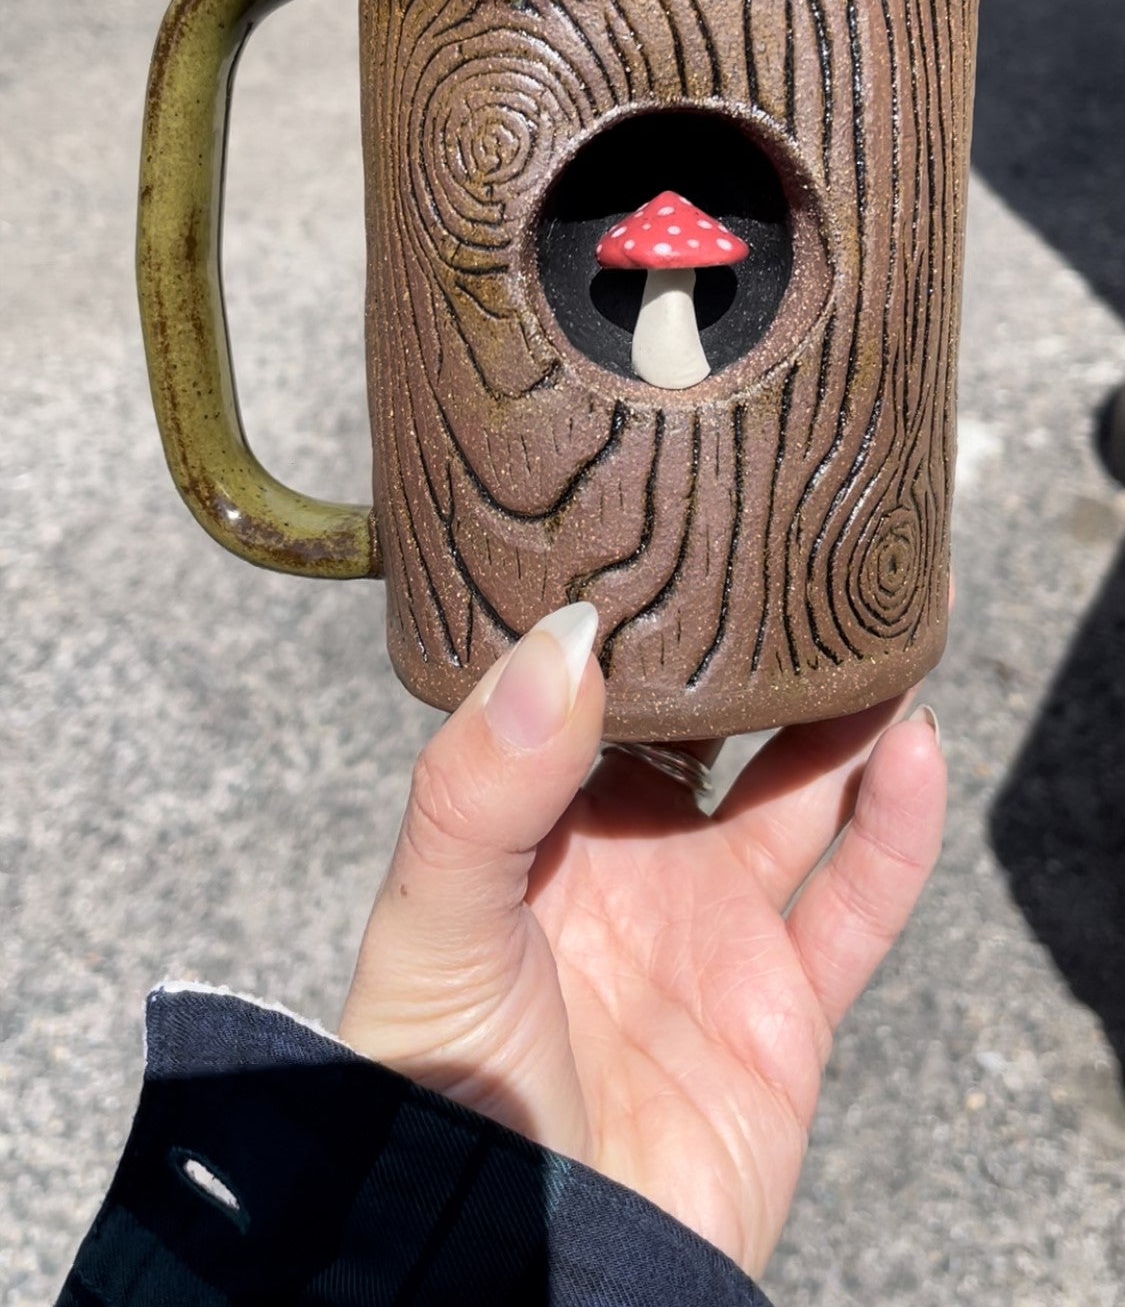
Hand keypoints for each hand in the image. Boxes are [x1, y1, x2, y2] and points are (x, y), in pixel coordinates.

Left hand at [340, 603, 945, 1278]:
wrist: (519, 1269)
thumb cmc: (440, 1097)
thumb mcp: (432, 922)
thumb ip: (484, 782)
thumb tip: (567, 639)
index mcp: (534, 824)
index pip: (589, 689)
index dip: (631, 614)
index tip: (670, 521)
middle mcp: (628, 860)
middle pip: (710, 726)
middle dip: (751, 650)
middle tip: (795, 551)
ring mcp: (710, 927)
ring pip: (798, 792)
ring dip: (843, 718)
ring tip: (875, 629)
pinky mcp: (782, 1006)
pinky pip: (857, 900)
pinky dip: (896, 828)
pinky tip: (913, 752)